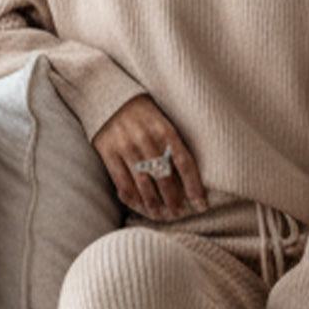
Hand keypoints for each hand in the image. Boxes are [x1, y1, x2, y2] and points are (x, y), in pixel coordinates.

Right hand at [92, 94, 207, 220]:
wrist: (106, 92)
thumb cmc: (142, 111)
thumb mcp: (163, 119)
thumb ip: (174, 143)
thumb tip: (190, 174)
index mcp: (165, 130)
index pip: (185, 163)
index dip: (194, 187)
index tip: (202, 205)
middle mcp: (146, 140)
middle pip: (165, 179)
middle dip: (175, 201)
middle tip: (180, 214)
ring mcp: (126, 147)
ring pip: (144, 185)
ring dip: (155, 206)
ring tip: (162, 216)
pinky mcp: (108, 153)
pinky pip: (122, 183)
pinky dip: (132, 199)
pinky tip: (140, 207)